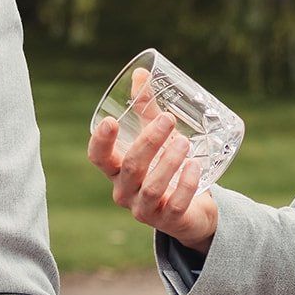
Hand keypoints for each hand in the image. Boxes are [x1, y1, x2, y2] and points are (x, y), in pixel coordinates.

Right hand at [87, 67, 218, 252]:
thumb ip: (147, 111)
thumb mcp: (156, 140)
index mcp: (116, 170)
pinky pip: (175, 204)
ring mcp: (145, 210)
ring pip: (152, 187)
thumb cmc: (167, 169)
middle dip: (149, 142)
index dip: (101, 141)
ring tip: (185, 143)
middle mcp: (125, 191)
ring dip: (169, 163)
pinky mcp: (169, 221)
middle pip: (130, 167)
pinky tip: (195, 167)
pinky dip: (186, 185)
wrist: (193, 211)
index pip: (98, 158)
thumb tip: (141, 73)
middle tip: (169, 120)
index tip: (111, 121)